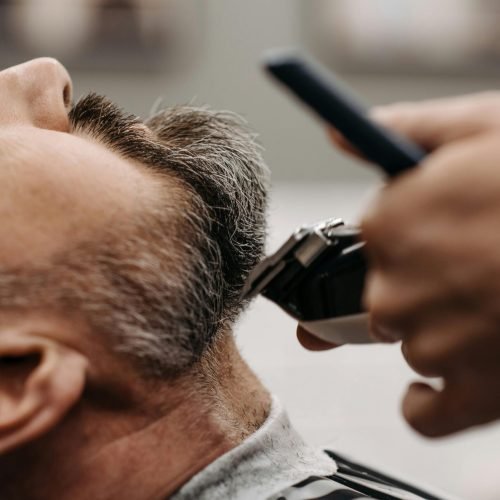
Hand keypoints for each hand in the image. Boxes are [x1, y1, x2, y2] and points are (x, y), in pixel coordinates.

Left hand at [299, 93, 499, 435]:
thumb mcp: (480, 126)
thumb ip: (403, 129)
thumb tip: (343, 132)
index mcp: (388, 224)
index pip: (374, 235)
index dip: (413, 229)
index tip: (440, 227)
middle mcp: (394, 291)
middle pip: (387, 292)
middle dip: (424, 279)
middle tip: (477, 264)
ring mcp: (433, 347)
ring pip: (412, 340)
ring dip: (444, 326)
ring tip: (499, 301)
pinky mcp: (479, 396)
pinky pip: (425, 416)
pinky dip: (429, 403)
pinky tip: (444, 383)